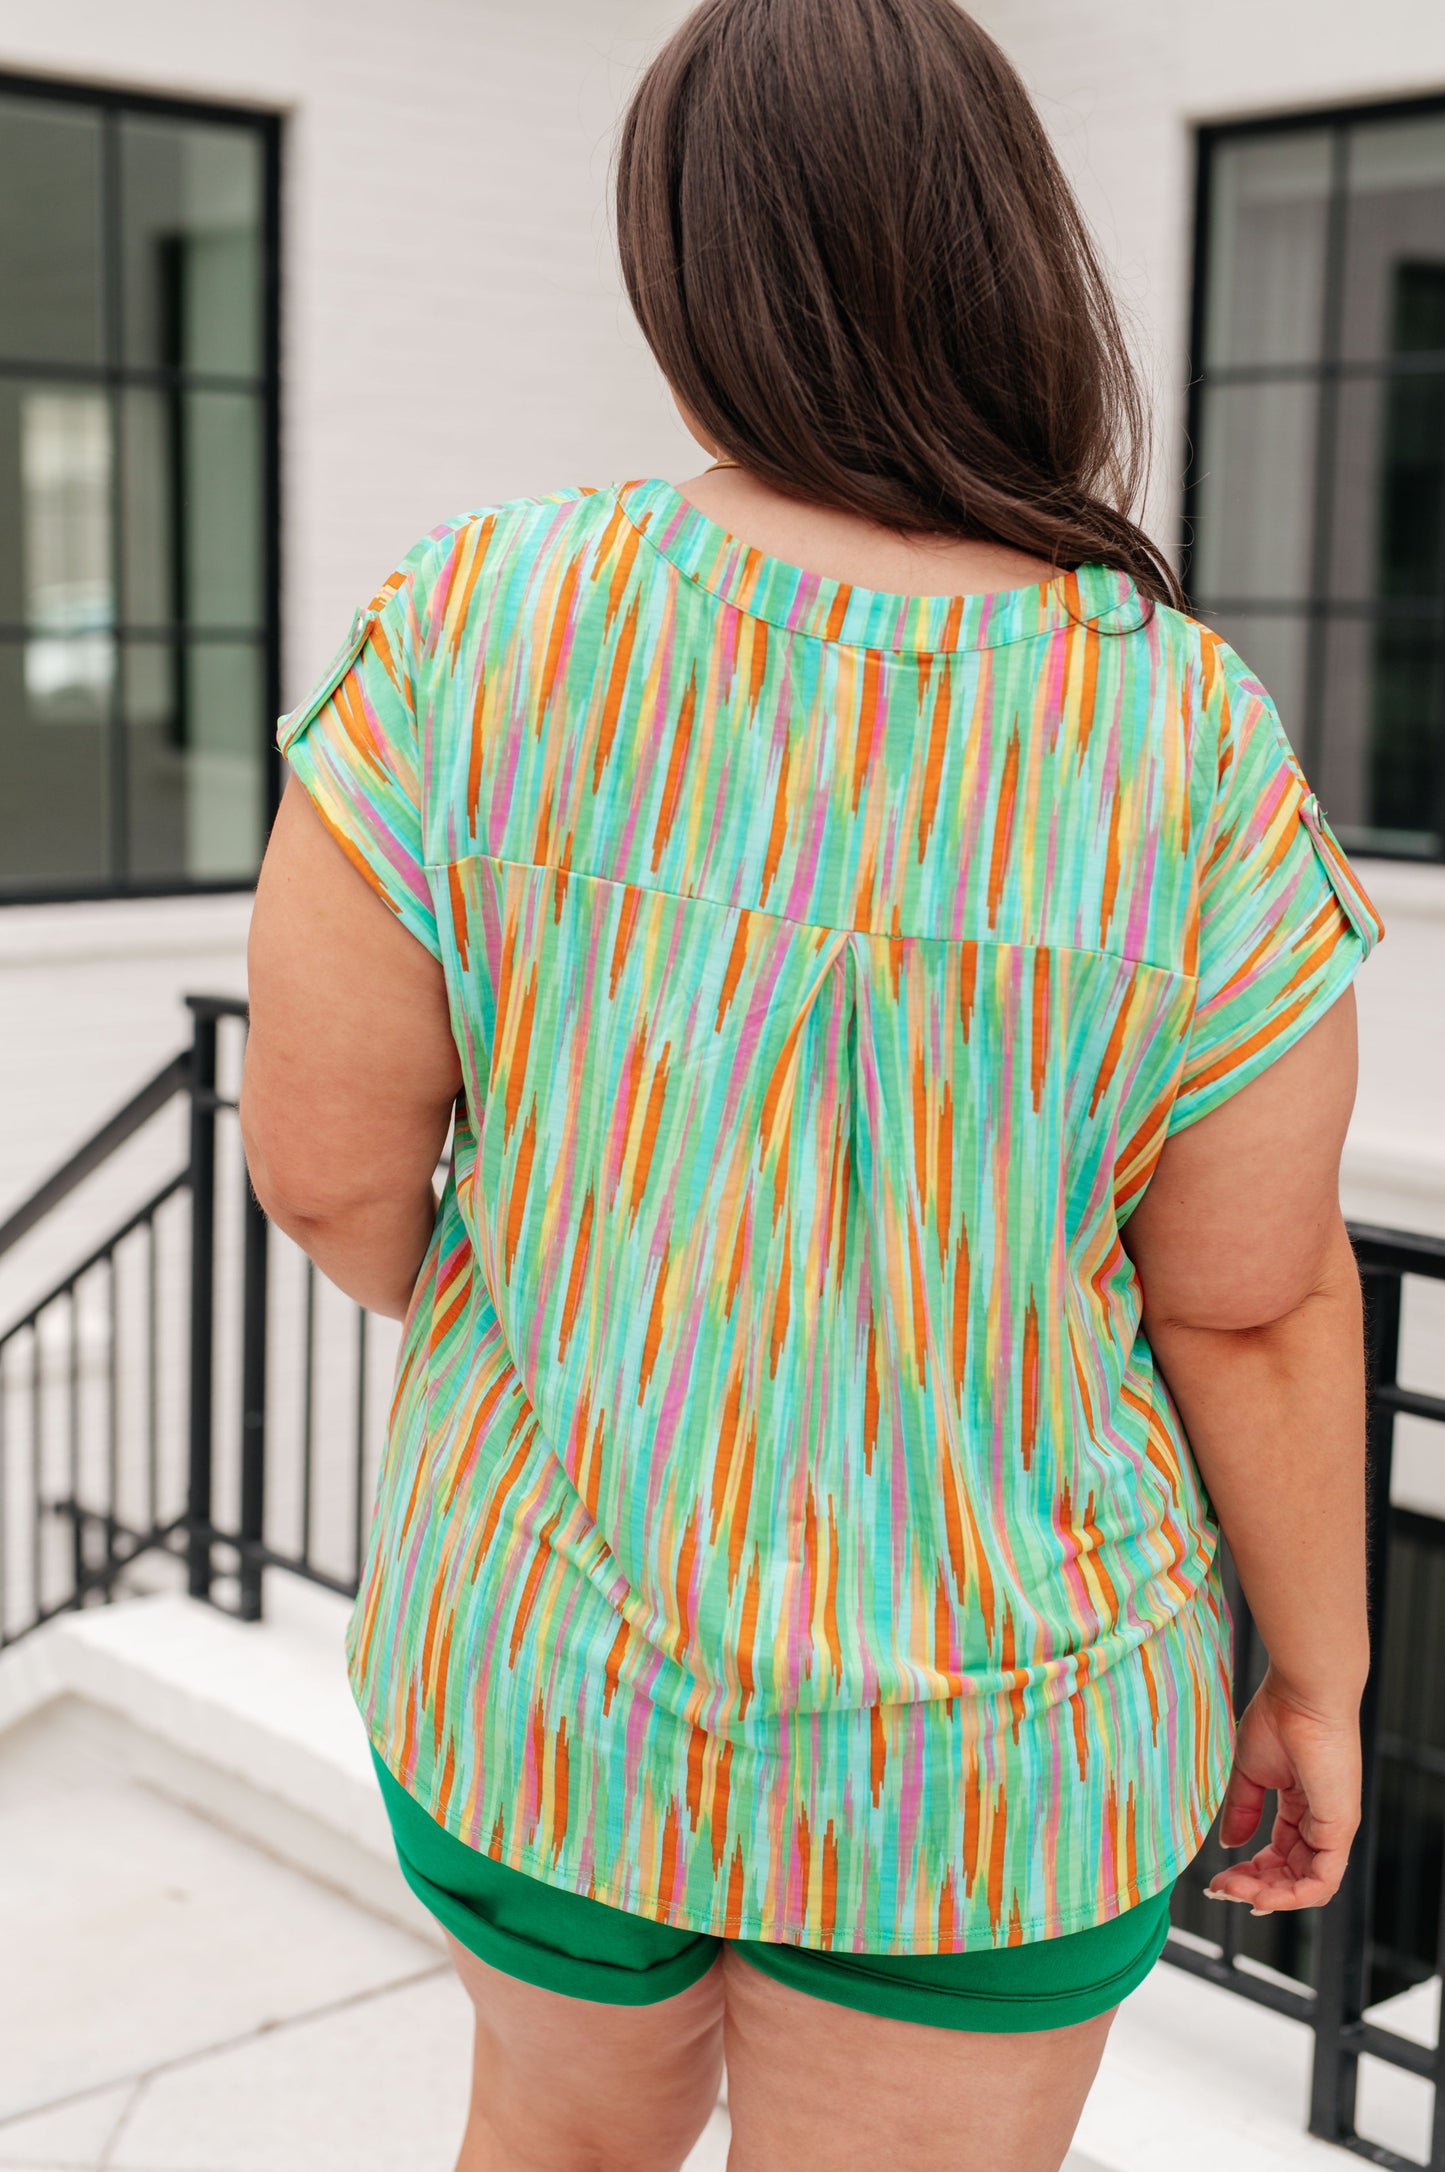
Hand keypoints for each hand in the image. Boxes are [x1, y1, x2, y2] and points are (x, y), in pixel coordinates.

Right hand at [1204, 1667, 1361, 1914]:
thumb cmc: (1279, 1718)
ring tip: (1236, 1891)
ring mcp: (1332, 1827)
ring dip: (1270, 1896)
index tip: (1218, 1877)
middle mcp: (1320, 1821)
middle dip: (1254, 1888)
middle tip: (1222, 1888)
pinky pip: (1322, 1881)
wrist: (1302, 1695)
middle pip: (1291, 1874)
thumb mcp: (1250, 1771)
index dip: (1250, 1872)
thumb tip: (1230, 1843)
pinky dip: (1293, 1897)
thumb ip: (1242, 1809)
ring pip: (1306, 1885)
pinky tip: (1262, 1896)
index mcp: (1301, 1806)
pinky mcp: (1339, 1828)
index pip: (1279, 1854)